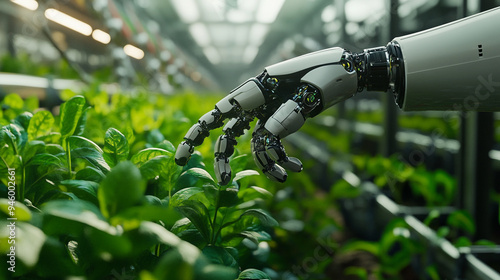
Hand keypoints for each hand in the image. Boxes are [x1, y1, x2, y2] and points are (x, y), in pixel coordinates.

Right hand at [175, 47, 358, 184]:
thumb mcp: (306, 88)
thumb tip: (270, 139)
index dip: (198, 134)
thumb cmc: (323, 70)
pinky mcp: (280, 126)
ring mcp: (266, 117)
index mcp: (254, 90)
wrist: (342, 72)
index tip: (183, 158)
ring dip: (267, 165)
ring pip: (252, 147)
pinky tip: (296, 168)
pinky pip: (273, 148)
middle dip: (222, 158)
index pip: (219, 113)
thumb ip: (286, 114)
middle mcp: (255, 105)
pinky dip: (282, 160)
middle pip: (227, 135)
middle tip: (223, 182)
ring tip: (284, 178)